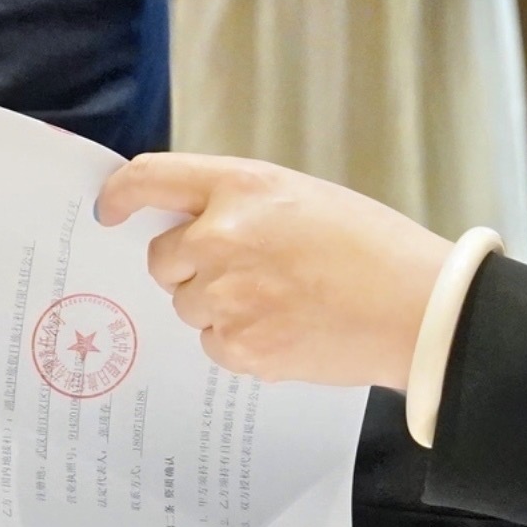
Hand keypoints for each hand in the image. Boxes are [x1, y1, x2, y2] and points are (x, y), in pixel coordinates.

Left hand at [97, 153, 453, 390]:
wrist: (416, 309)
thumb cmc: (370, 247)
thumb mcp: (300, 197)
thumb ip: (237, 204)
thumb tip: (187, 229)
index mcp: (240, 187)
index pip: (149, 179)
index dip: (120, 196)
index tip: (110, 211)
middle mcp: (222, 237)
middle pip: (162, 258)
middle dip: (189, 266)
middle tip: (244, 271)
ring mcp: (227, 296)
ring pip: (188, 305)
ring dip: (218, 305)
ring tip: (280, 301)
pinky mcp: (240, 347)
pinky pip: (214, 344)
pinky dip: (241, 341)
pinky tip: (287, 329)